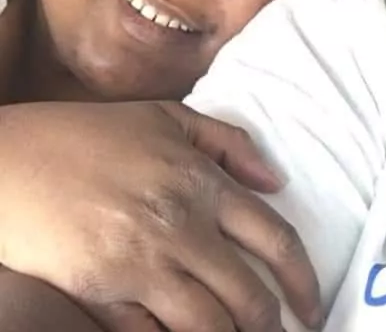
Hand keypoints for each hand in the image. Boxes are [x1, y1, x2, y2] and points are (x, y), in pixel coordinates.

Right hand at [0, 100, 320, 331]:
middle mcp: (182, 226)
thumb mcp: (167, 118)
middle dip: (272, 324)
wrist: (15, 160)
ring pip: (210, 327)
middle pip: (249, 296)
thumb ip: (229, 143)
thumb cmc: (91, 136)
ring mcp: (143, 265)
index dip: (304, 279)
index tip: (312, 304)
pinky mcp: (104, 295)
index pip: (275, 238)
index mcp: (201, 181)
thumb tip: (275, 181)